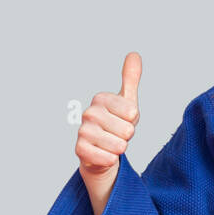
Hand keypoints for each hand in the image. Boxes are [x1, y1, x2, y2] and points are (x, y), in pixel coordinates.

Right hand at [77, 52, 141, 184]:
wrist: (102, 149)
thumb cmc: (117, 123)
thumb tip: (134, 54)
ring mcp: (83, 131)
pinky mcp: (80, 151)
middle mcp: (89, 113)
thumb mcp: (127, 101)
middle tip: (117, 134)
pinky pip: (108, 158)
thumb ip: (130, 78)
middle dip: (127, 136)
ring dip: (119, 149)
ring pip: (119, 146)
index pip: (132, 113)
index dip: (133, 121)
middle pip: (127, 131)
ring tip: (111, 144)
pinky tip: (104, 155)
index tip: (124, 120)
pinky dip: (111, 160)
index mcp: (101, 99)